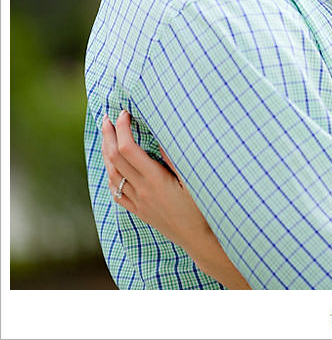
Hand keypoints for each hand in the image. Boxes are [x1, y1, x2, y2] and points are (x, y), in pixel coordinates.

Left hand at [100, 111, 249, 287]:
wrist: (199, 239)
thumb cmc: (202, 207)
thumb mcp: (194, 179)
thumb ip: (176, 157)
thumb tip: (162, 134)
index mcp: (155, 179)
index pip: (128, 149)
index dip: (122, 129)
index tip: (125, 114)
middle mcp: (142, 190)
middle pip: (114, 158)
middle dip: (109, 136)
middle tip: (107, 118)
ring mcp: (139, 202)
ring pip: (112, 175)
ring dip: (106, 153)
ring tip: (107, 137)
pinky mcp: (140, 211)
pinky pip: (117, 192)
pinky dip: (111, 176)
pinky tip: (112, 169)